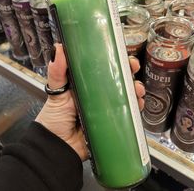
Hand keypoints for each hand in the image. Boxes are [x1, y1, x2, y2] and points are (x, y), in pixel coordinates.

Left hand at [36, 44, 144, 160]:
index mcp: (87, 85)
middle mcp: (99, 95)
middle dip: (129, 73)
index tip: (122, 53)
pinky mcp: (112, 124)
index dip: (115, 60)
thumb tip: (58, 47)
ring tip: (137, 89)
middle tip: (133, 68)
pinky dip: (136, 109)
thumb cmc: (54, 117)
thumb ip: (57, 72)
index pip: (104, 68)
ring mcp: (107, 109)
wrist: (58, 147)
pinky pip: (127, 115)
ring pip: (126, 96)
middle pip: (118, 81)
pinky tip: (139, 104)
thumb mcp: (57, 92)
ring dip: (135, 90)